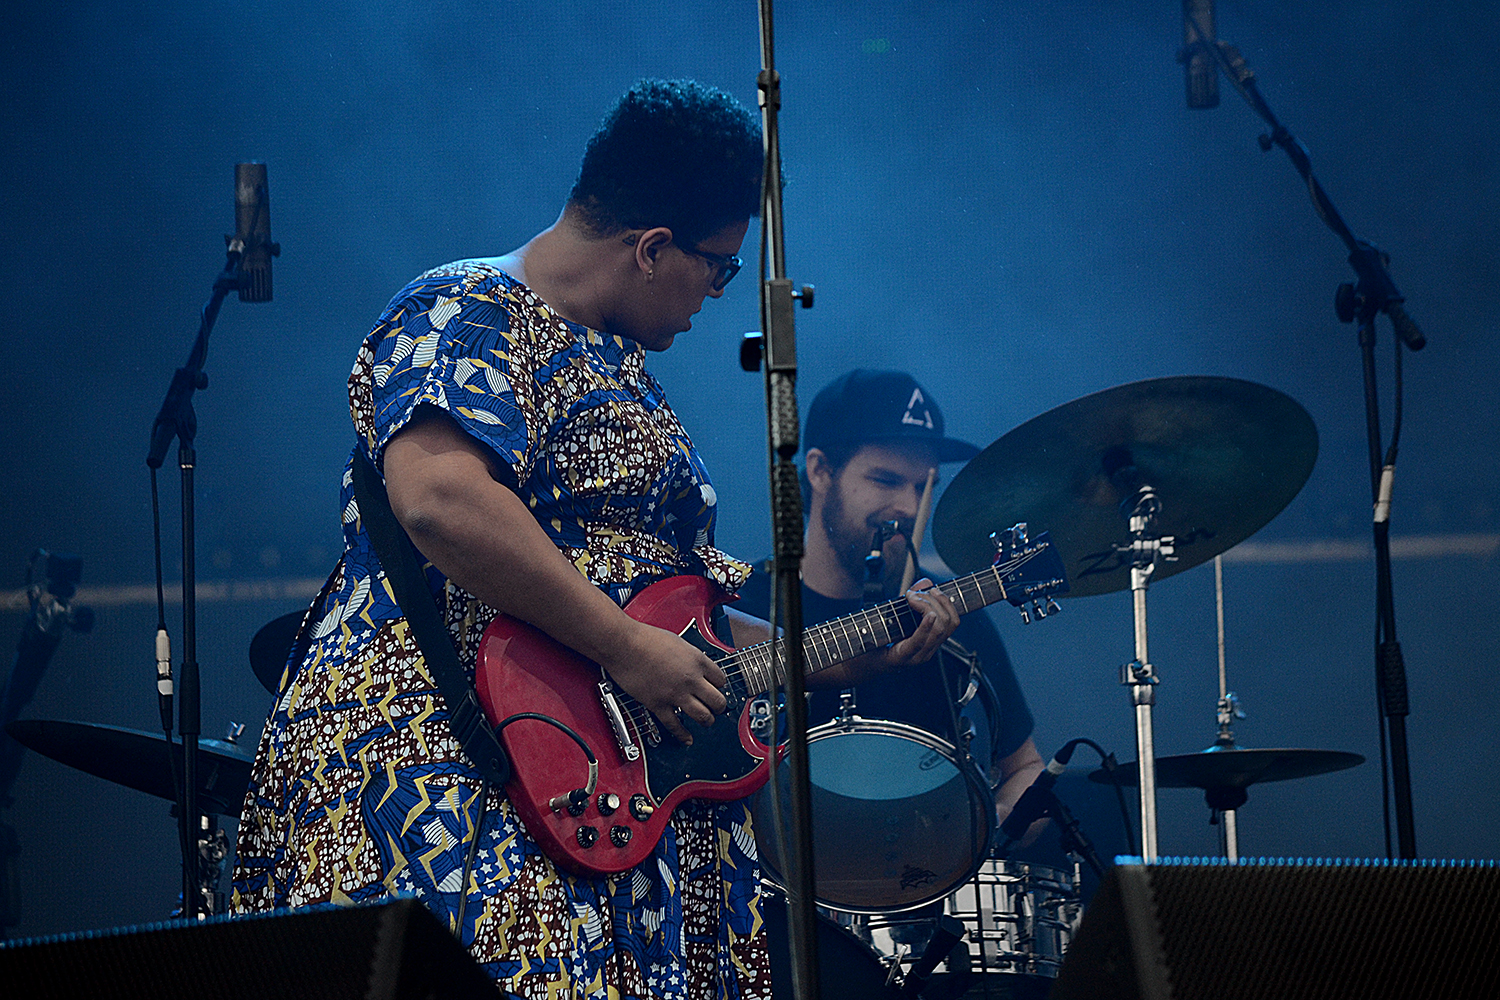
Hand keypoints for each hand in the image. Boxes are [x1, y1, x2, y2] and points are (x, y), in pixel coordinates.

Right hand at [600, 619, 727, 744]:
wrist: (624, 644)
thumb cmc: (645, 638)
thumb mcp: (677, 641)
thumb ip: (689, 656)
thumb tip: (692, 664)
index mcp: (697, 660)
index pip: (721, 679)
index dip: (720, 686)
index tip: (716, 689)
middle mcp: (690, 678)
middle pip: (717, 700)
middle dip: (719, 707)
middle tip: (717, 708)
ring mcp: (676, 693)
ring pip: (702, 715)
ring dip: (707, 721)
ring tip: (706, 721)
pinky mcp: (659, 704)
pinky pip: (675, 725)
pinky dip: (683, 734)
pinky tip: (687, 738)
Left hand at [873, 578, 959, 672]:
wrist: (863, 660)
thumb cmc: (881, 638)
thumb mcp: (899, 615)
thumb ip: (915, 599)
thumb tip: (926, 581)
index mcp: (931, 642)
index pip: (953, 622)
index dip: (947, 602)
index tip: (932, 589)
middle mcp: (928, 650)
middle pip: (947, 623)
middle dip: (935, 601)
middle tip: (915, 594)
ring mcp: (918, 656)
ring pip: (939, 629)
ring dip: (928, 607)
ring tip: (913, 598)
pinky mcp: (904, 657)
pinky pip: (921, 640)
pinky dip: (926, 625)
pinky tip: (929, 614)